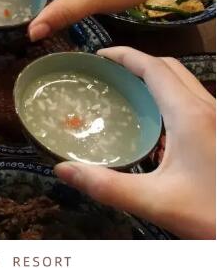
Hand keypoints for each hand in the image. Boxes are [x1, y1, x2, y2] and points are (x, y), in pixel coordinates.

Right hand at [55, 49, 214, 236]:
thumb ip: (107, 186)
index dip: (124, 55)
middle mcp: (207, 108)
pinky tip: (154, 125)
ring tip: (125, 93)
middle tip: (107, 73)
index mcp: (189, 115)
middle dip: (138, 63)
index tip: (97, 55)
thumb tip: (64, 169)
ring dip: (155, 80)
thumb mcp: (154, 201)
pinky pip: (193, 102)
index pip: (153, 68)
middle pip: (170, 69)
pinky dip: (169, 98)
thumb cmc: (208, 212)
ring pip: (185, 84)